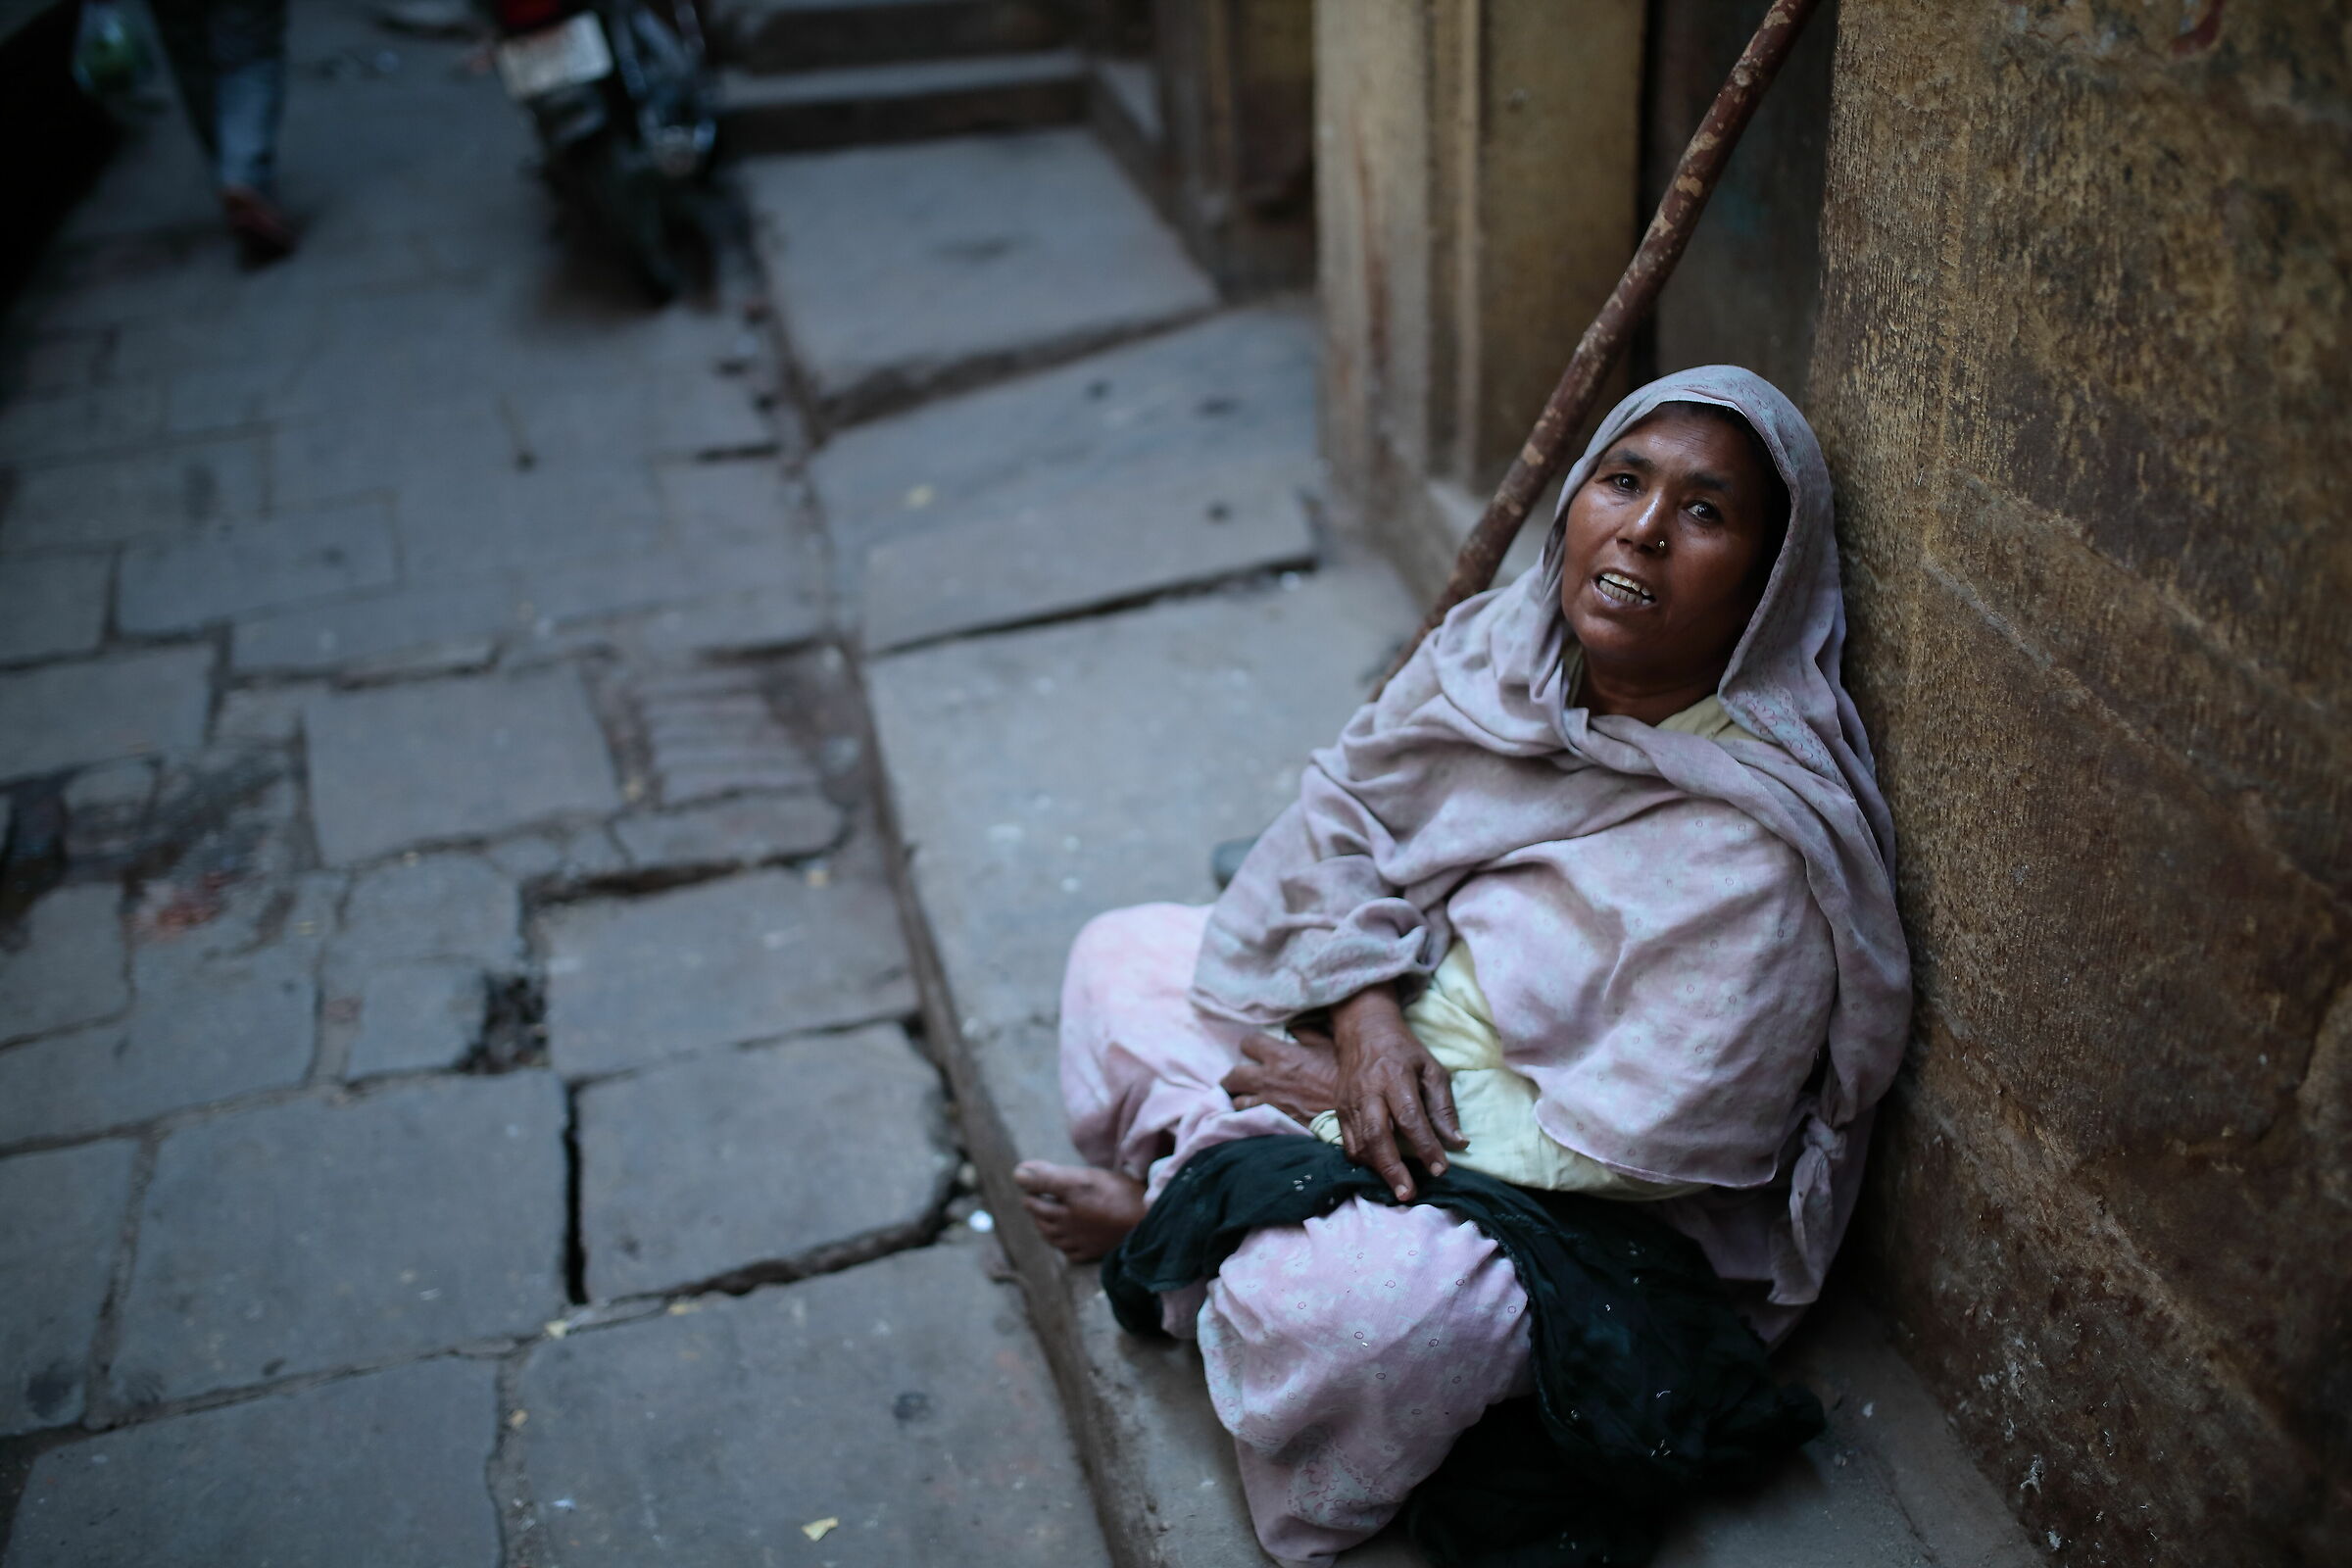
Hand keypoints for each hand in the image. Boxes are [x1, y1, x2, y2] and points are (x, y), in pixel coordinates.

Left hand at [1221, 1028, 1341, 1124]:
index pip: (1248, 1044)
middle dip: (1233, 1077)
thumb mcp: (1326, 1046)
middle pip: (1233, 1076)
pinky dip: (1247, 1117)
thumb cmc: (1340, 1076)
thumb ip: (1306, 1033)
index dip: (1250, 1046)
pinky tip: (1252, 1116)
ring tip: (1245, 1099)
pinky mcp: (1273, 1122)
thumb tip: (1293, 1025)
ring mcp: (1268, 1102)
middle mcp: (1268, 1078)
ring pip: (1237, 1101)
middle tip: (1238, 1079)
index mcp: (1280, 1056)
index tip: (1254, 1050)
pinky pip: (1248, 1120)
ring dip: (1240, 1099)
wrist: (1349, 1112)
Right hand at [1330, 984, 1465, 1200]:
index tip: (1441, 1169)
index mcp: (1395, 1076)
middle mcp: (1368, 1091)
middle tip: (1409, 1193)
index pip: (1410, 1116)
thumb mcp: (1432, 1069)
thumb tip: (1458, 1143)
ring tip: (1398, 1188)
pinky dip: (1363, 1160)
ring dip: (1378, 1169)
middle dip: (1393, 1168)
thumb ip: (1443, 1107)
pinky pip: (1347, 1142)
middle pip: (1377, 1134)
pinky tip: (1379, 1171)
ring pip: (1359, 1142)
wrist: (1362, 1031)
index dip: (1426, 1145)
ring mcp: (1349, 1101)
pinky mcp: (1339, 1110)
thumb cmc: (1403, 1051)